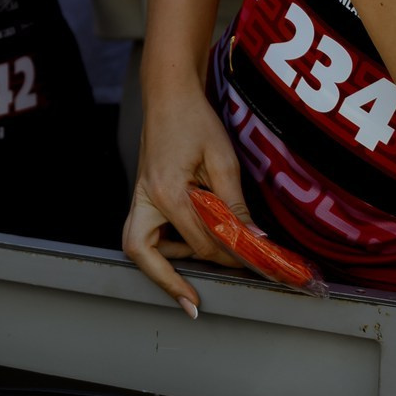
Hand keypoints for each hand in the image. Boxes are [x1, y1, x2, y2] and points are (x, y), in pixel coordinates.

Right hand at [123, 80, 250, 314]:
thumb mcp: (223, 162)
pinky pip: (145, 231)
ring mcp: (140, 197)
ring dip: (164, 263)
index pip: (201, 242)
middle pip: (145, 254)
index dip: (230, 258)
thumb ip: (236, 206)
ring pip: (139, 246)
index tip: (255, 268)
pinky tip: (189, 244)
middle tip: (193, 301)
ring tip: (196, 270)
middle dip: (169, 280)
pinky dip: (165, 246)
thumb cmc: (194, 120)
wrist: (169, 95)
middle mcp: (146, 198)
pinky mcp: (143, 195)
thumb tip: (256, 241)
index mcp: (167, 192)